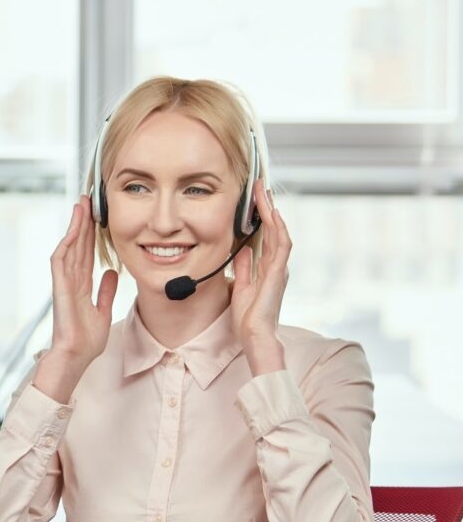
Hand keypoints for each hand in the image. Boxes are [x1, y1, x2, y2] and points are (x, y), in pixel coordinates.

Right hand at [33, 197, 117, 403]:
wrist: (76, 356)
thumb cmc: (86, 341)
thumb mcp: (103, 311)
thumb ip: (106, 291)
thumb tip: (112, 272)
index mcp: (81, 286)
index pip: (86, 254)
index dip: (91, 235)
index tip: (96, 217)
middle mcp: (71, 281)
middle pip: (77, 245)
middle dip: (82, 223)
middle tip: (87, 200)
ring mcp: (64, 283)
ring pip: (69, 247)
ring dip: (74, 227)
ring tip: (80, 206)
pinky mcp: (60, 287)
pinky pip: (60, 261)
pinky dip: (66, 244)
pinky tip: (72, 229)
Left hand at [231, 180, 289, 375]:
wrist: (255, 335)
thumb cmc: (249, 318)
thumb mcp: (240, 287)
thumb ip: (243, 268)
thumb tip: (243, 249)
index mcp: (267, 268)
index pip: (265, 236)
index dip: (261, 217)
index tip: (254, 200)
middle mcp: (276, 265)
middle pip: (273, 229)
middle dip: (266, 207)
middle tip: (260, 186)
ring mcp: (279, 268)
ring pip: (278, 232)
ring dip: (271, 211)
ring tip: (264, 192)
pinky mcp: (278, 273)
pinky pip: (281, 245)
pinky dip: (278, 228)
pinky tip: (273, 214)